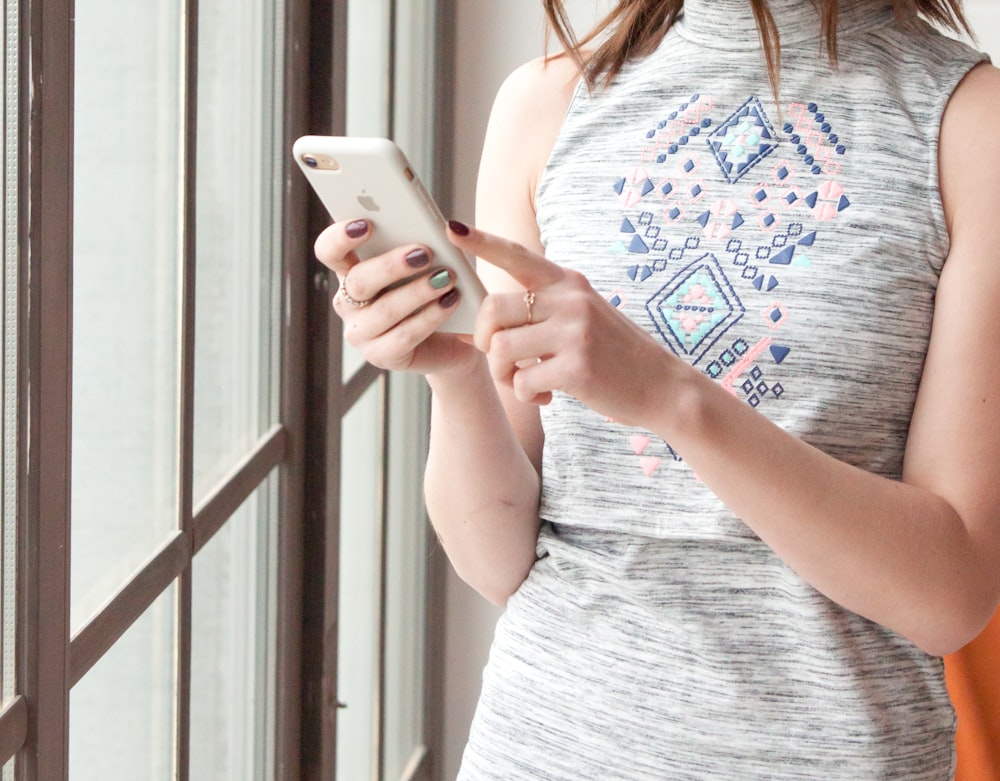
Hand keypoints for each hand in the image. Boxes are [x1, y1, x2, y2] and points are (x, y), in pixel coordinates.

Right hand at [313, 218, 476, 374]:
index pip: (329, 251)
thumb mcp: (423, 264)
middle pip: (358, 281)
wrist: (453, 338)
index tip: (367, 223)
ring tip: (447, 277)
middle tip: (425, 252)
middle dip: (392, 265)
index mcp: (350, 271)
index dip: (340, 237)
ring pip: (385, 309)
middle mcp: (348, 303)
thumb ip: (417, 245)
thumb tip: (436, 228)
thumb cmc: (431, 291)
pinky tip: (450, 302)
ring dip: (418, 291)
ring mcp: (361, 333)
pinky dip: (430, 316)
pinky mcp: (381, 355)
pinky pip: (404, 335)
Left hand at [453, 223, 678, 427]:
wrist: (662, 386)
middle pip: (493, 308)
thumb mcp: (584, 314)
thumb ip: (544, 307)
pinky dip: (525, 395)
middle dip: (484, 340)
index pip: (517, 255)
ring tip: (524, 382)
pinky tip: (546, 396)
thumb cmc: (613, 354)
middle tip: (501, 360)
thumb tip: (487, 320)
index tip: (451, 228)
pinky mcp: (577, 367)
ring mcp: (575, 332)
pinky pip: (522, 382)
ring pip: (501, 348)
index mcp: (568, 282)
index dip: (481, 242)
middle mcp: (570, 299)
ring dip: (503, 374)